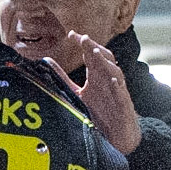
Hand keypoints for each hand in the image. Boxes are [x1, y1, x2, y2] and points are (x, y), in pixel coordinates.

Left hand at [43, 33, 141, 155]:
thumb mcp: (78, 93)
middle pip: (103, 58)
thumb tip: (46, 62)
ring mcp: (117, 91)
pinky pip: (122, 93)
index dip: (83, 43)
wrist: (119, 135)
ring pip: (114, 71)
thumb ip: (64, 78)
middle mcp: (108, 79)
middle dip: (93, 47)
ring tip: (95, 53)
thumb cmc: (101, 112)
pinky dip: (117, 85)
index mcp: (97, 75)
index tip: (71, 34)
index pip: (91, 54)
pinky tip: (112, 79)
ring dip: (105, 62)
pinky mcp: (124, 105)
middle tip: (83, 39)